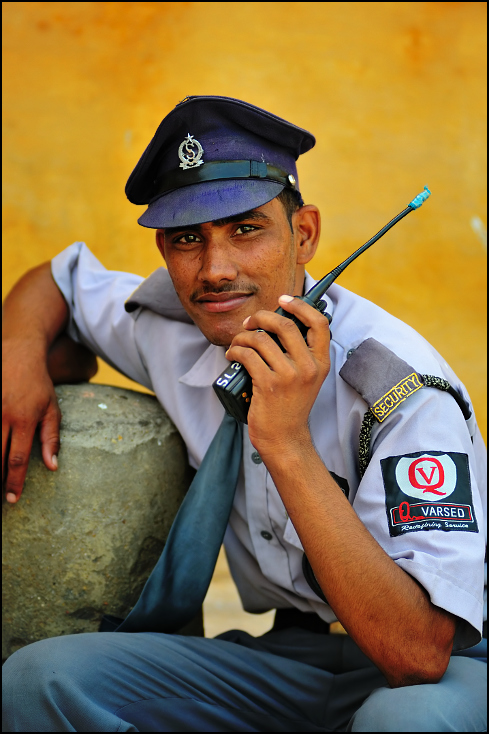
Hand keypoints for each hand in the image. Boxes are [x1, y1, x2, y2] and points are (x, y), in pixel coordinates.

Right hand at [2, 339, 60, 502]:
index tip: (12, 499)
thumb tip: (53, 467)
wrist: (17, 354)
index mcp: (24, 420)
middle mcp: (3, 416)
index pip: (17, 459)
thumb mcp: (52, 409)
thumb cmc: (38, 385)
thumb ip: (51, 438)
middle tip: (0, 500)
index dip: (14, 481)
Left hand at [225, 295, 330, 459]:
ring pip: (260, 339)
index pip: (319, 323)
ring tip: (237, 343)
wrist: (285, 437)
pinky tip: (232, 355)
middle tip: (250, 322)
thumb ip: (300, 352)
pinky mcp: (268, 384)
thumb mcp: (307, 377)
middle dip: (261, 317)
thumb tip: (278, 321)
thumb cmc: (290, 405)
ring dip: (242, 336)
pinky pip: (246, 355)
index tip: (283, 300)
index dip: (300, 306)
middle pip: (284, 325)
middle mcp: (308, 367)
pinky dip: (235, 351)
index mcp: (321, 362)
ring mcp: (288, 376)